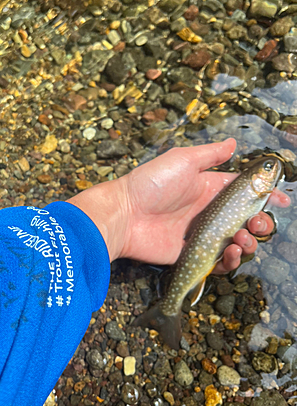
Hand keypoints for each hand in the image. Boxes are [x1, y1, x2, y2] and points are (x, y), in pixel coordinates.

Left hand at [68, 139, 289, 271]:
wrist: (124, 215)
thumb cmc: (151, 184)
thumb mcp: (182, 160)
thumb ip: (210, 154)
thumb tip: (234, 143)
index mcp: (209, 188)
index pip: (243, 192)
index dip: (264, 195)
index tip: (281, 199)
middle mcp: (209, 212)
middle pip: (245, 220)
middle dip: (261, 222)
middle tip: (259, 223)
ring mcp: (202, 235)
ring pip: (237, 242)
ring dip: (249, 242)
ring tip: (242, 238)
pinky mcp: (194, 256)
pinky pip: (220, 262)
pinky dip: (232, 260)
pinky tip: (231, 252)